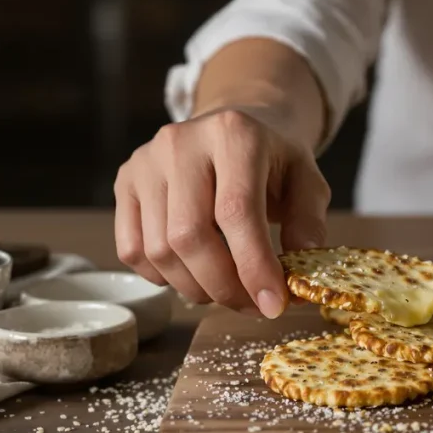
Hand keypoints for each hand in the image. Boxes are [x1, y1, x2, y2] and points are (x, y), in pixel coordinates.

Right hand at [114, 108, 330, 317]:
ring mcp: (146, 162)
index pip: (236, 211)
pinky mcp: (124, 182)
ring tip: (228, 290)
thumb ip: (308, 224)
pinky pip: (133, 250)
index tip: (272, 304)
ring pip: (159, 250)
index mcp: (234, 134)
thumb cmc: (274, 160)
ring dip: (196, 287)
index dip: (253, 266)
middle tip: (252, 305)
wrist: (234, 127)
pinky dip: (164, 277)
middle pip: (189, 236)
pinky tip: (194, 274)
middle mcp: (181, 143)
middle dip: (224, 286)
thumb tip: (297, 278)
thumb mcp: (307, 181)